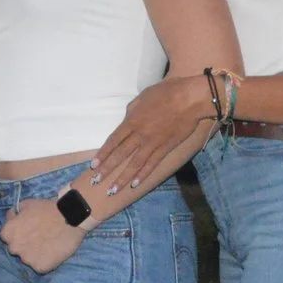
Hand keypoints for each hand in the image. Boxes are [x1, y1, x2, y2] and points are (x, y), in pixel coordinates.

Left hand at [0, 197, 85, 273]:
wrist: (70, 216)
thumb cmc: (48, 208)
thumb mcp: (27, 204)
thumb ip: (16, 213)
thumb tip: (12, 216)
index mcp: (8, 233)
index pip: (7, 237)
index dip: (18, 234)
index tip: (28, 231)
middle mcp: (14, 248)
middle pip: (17, 249)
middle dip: (25, 245)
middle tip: (39, 238)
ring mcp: (27, 259)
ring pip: (29, 259)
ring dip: (36, 254)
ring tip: (49, 245)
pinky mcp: (40, 267)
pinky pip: (41, 266)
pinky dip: (46, 261)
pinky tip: (54, 252)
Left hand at [90, 74, 211, 195]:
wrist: (189, 98)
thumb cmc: (166, 92)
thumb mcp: (142, 97)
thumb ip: (131, 110)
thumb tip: (126, 120)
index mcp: (132, 121)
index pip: (113, 141)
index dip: (102, 155)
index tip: (93, 166)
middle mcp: (139, 134)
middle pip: (120, 155)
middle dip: (106, 170)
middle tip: (95, 182)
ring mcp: (153, 143)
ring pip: (134, 164)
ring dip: (122, 179)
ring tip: (112, 191)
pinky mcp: (165, 148)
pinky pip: (152, 164)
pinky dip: (143, 175)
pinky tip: (135, 185)